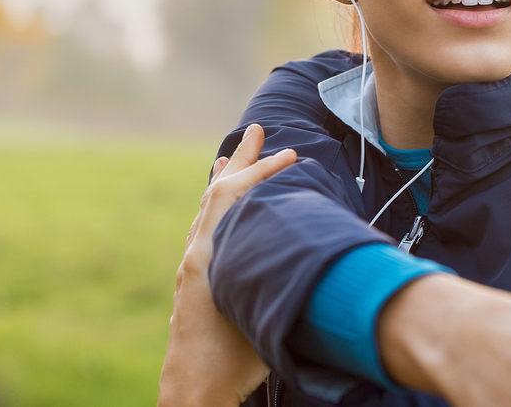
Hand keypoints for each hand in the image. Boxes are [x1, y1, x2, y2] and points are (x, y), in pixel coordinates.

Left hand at [159, 124, 297, 405]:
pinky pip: (205, 229)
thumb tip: (318, 250)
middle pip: (216, 193)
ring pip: (207, 210)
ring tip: (231, 156)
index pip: (234, 197)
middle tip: (257, 129)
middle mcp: (195, 255)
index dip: (262, 172)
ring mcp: (192, 267)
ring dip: (225, 181)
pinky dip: (217, 208)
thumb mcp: (260, 314)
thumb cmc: (232, 360)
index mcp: (208, 257)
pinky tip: (222, 209)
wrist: (192, 390)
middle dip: (242, 160)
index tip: (291, 155)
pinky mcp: (194, 281)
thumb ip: (280, 280)